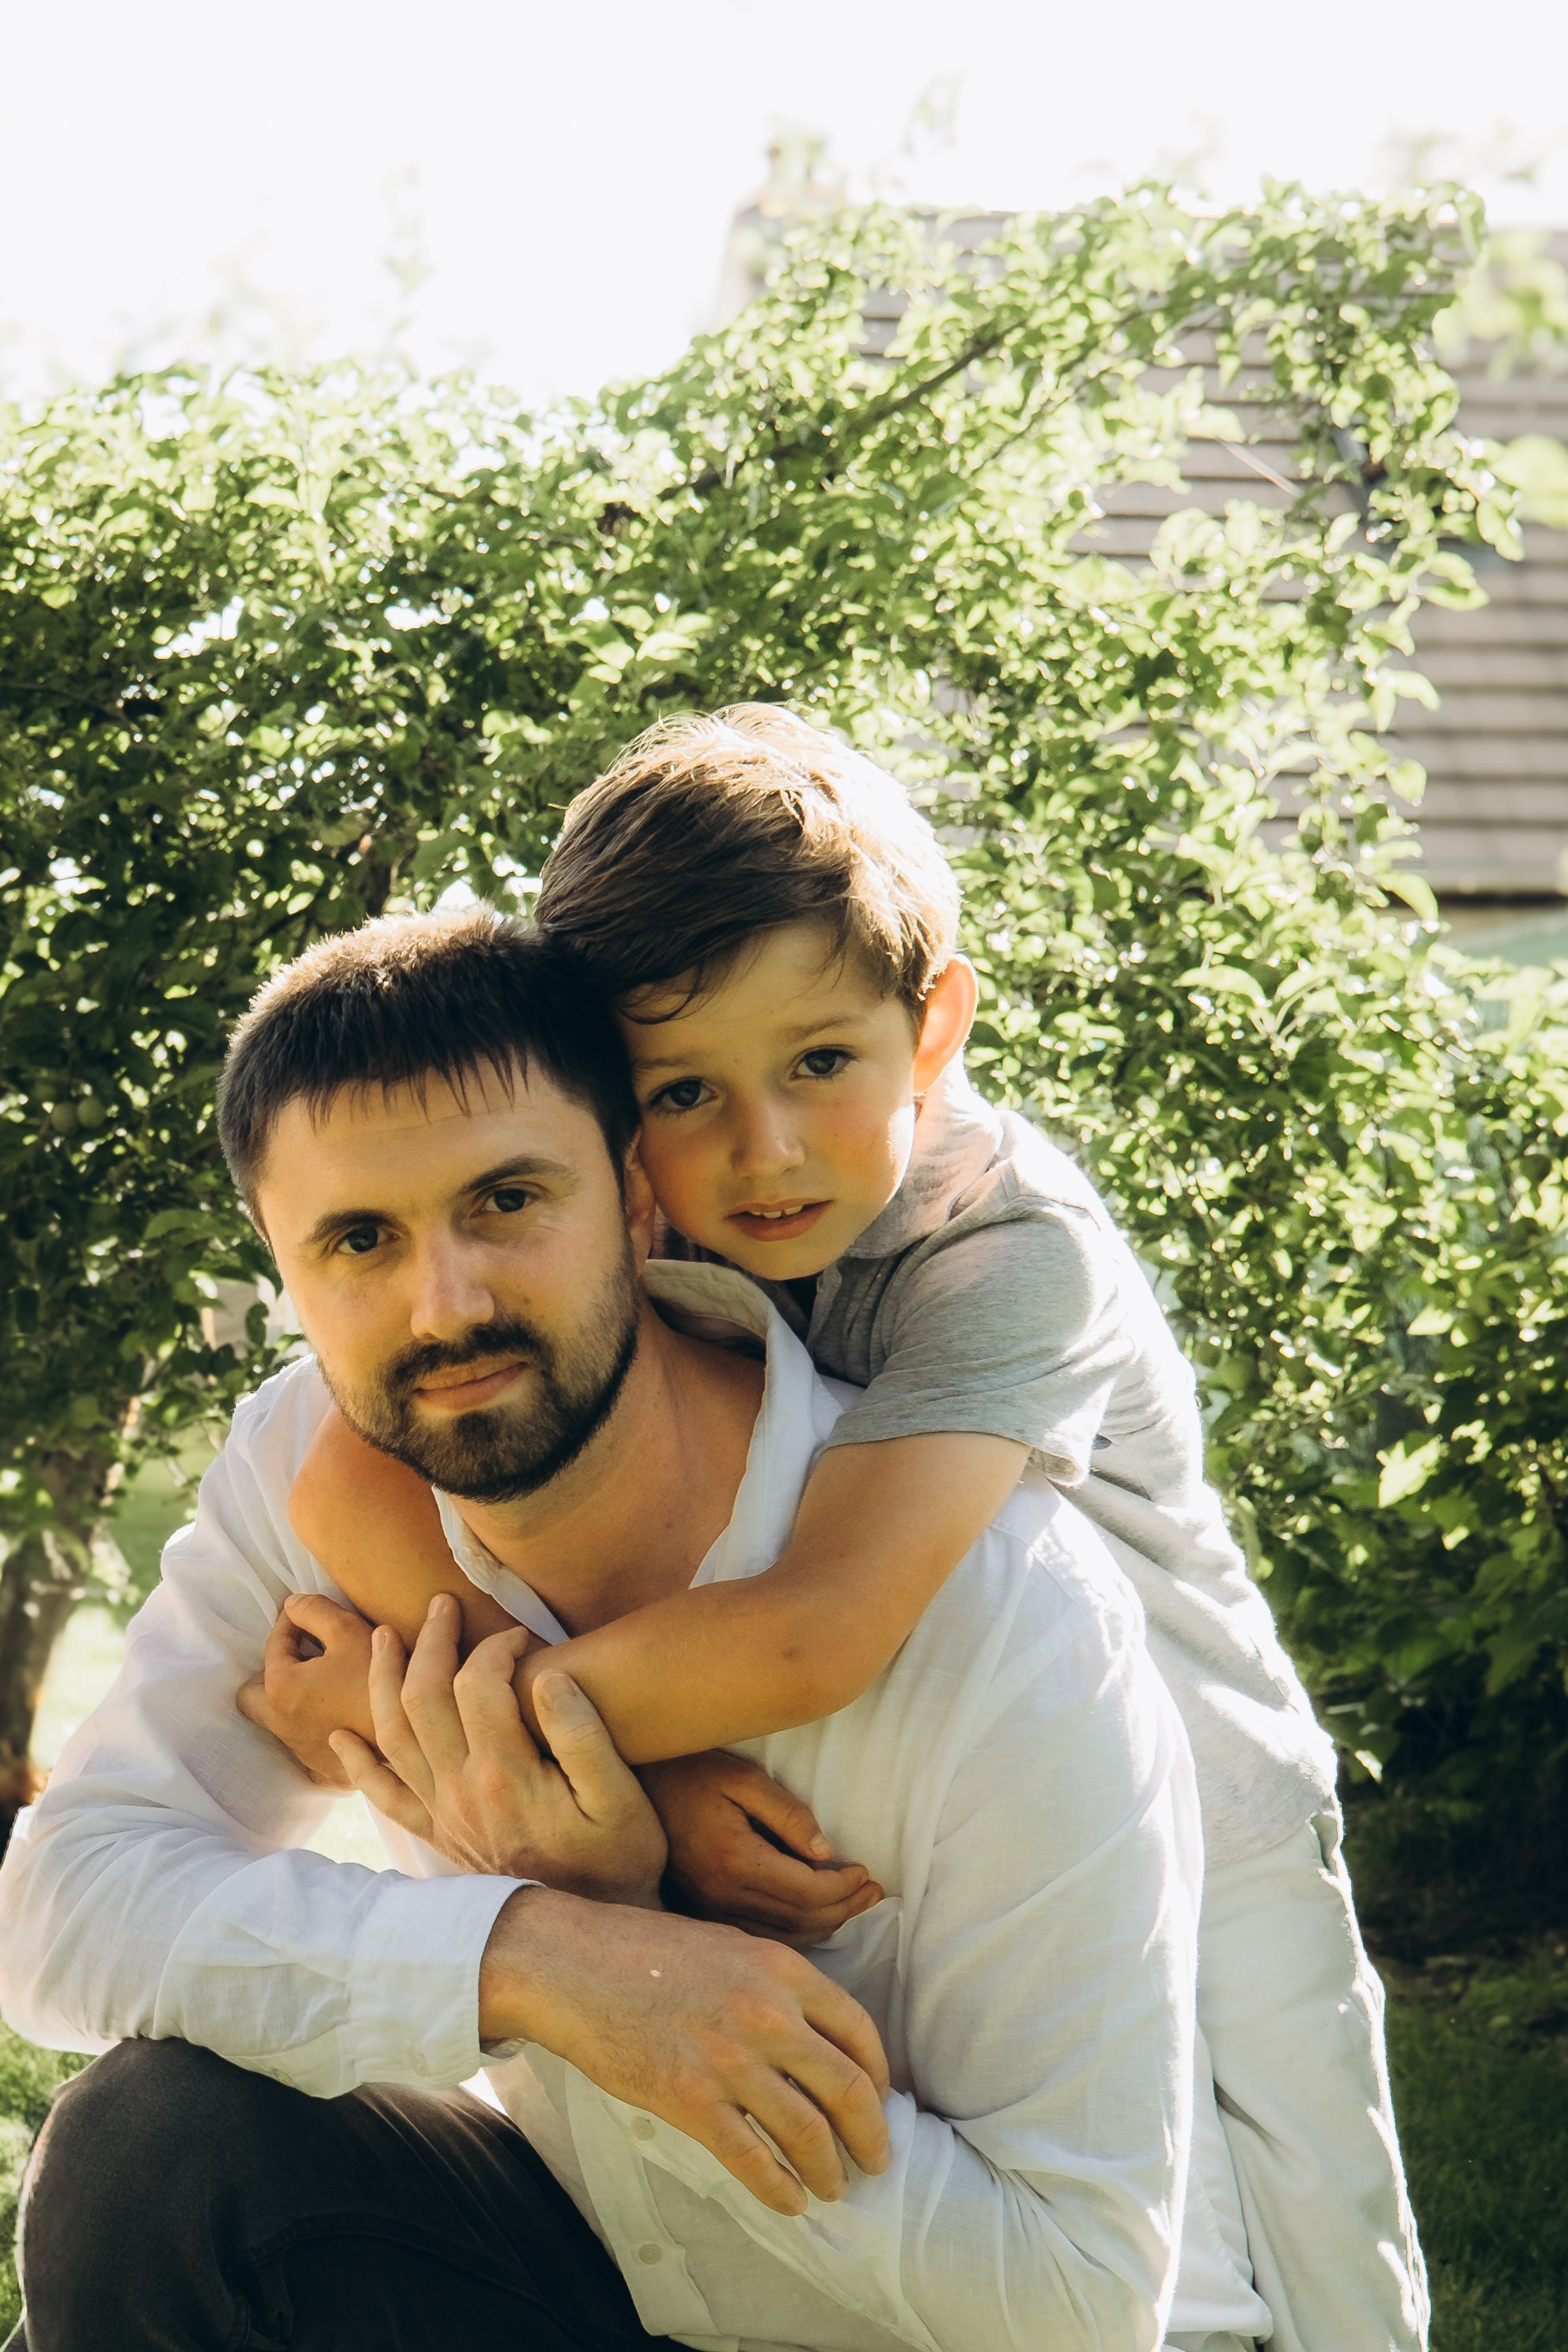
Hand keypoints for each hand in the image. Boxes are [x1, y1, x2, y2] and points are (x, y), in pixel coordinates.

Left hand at [237, 1593, 376, 1787]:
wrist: (415, 1731)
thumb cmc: (378, 1676)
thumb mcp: (347, 1630)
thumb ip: (313, 1610)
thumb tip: (292, 1605)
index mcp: (281, 1688)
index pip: (274, 1644)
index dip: (290, 1622)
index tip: (308, 1612)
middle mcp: (282, 1725)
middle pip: (252, 1696)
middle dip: (270, 1672)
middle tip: (302, 1658)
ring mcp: (302, 1752)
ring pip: (279, 1722)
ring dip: (294, 1700)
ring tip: (326, 1684)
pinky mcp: (325, 1771)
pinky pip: (308, 1749)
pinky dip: (317, 1732)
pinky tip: (341, 1719)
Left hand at [331, 1594, 667, 1906]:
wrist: (583, 1933)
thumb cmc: (615, 1859)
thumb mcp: (620, 1797)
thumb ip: (582, 1733)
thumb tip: (549, 1674)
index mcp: (504, 1774)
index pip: (478, 1684)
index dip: (496, 1647)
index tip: (523, 1636)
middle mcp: (460, 1792)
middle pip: (423, 1697)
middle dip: (429, 1642)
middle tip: (442, 1605)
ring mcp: (442, 1815)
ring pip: (393, 1735)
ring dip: (384, 1681)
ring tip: (382, 1638)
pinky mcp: (437, 1835)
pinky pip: (384, 1796)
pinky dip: (359, 1764)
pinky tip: (343, 1738)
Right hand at [482, 1885, 892, 2215]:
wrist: (571, 1963)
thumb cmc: (645, 1951)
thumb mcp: (729, 1947)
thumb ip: (775, 1985)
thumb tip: (816, 2037)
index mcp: (782, 1970)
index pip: (858, 2031)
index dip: (879, 2075)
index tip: (881, 2100)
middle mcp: (767, 2014)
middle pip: (848, 2089)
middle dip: (870, 2135)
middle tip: (875, 2161)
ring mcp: (729, 2060)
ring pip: (807, 2133)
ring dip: (830, 2170)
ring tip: (835, 2187)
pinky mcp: (689, 2100)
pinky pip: (752, 2159)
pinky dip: (779, 2189)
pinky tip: (790, 2201)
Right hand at [645, 1751, 883, 1947]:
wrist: (629, 1788)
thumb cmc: (691, 1772)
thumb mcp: (743, 1778)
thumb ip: (788, 1814)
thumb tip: (826, 1852)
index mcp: (734, 1861)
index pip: (807, 1892)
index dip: (845, 1887)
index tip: (869, 1872)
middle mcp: (721, 1897)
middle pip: (800, 1920)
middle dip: (845, 1908)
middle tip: (875, 1892)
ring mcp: (708, 1912)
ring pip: (783, 1938)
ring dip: (825, 1924)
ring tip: (855, 1905)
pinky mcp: (701, 1915)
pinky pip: (759, 1937)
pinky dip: (795, 1933)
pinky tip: (815, 1918)